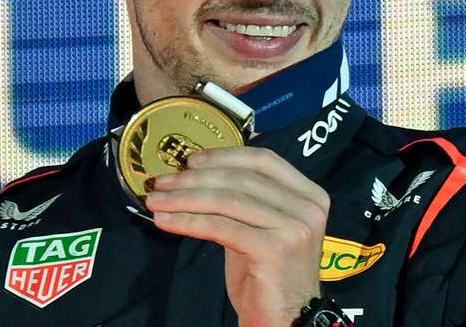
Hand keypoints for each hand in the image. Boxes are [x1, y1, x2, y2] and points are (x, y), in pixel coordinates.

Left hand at [145, 147, 328, 326]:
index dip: (224, 156)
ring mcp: (294, 227)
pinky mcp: (274, 249)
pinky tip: (166, 221)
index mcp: (310, 194)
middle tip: (162, 182)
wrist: (286, 319)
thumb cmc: (269, 274)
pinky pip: (222, 227)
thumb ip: (245, 199)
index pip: (263, 160)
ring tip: (156, 201)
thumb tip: (199, 172)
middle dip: (196, 178)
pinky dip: (189, 221)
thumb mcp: (261, 227)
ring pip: (228, 201)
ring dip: (185, 198)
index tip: (190, 160)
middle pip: (242, 179)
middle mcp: (307, 206)